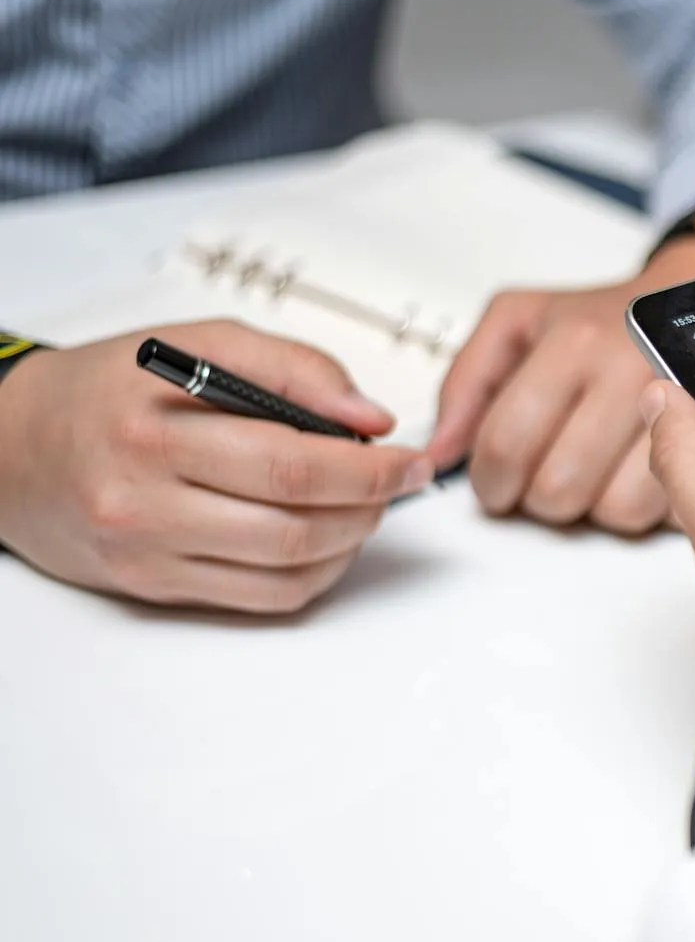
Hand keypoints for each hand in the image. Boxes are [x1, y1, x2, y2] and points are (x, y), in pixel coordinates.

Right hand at [0, 323, 433, 612]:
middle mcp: (144, 491)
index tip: (408, 456)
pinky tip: (328, 542)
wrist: (12, 448)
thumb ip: (293, 369)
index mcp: (156, 420)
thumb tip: (370, 418)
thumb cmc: (108, 390)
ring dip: (351, 540)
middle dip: (370, 502)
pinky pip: (262, 598)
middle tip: (398, 482)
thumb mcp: (196, 343)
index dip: (369, 465)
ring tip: (365, 506)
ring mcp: (148, 547)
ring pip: (287, 565)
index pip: (290, 455)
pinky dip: (316, 574)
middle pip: (294, 516)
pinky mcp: (154, 587)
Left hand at [428, 236, 694, 532]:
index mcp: (575, 342)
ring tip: (590, 474)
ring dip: (593, 507)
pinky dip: (640, 506)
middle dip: (538, 498)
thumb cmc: (603, 317)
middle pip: (558, 487)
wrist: (692, 299)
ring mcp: (682, 412)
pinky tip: (629, 475)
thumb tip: (440, 450)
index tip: (493, 485)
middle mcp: (630, 373)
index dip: (489, 481)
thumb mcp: (519, 319)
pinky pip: (663, 512)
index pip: (508, 442)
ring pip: (613, 511)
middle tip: (542, 477)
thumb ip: (466, 381)